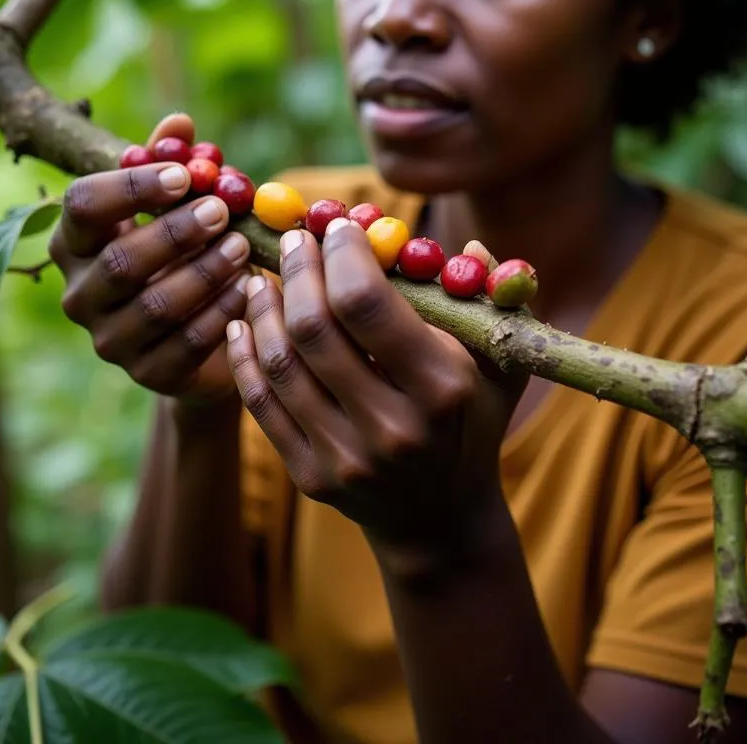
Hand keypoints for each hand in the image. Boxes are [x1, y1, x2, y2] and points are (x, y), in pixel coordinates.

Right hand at [49, 113, 249, 404]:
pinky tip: (248, 290)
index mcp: (75, 240)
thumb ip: (174, 164)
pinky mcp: (147, 374)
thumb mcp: (177, 206)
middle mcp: (79, 293)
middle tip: (221, 211)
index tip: (185, 174)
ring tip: (242, 248)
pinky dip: (219, 313)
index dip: (133, 188)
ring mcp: (109, 339)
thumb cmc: (182, 251)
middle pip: (120, 261)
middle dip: (175, 232)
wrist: (200, 331)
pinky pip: (184, 345)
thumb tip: (180, 122)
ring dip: (204, 273)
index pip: (82, 206)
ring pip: (155, 305)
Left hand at [225, 218, 528, 566]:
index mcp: (442, 387)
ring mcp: (346, 457)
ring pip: (281, 362)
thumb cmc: (474, 417)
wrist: (442, 517)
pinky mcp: (311, 477)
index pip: (367, 305)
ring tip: (264, 277)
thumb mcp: (504, 361)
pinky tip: (243, 322)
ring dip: (264, 308)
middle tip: (293, 241)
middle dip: (298, 271)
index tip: (336, 228)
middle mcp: (392, 427)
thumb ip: (495, 301)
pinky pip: (262, 404)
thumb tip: (473, 249)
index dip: (342, 255)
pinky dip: (245, 355)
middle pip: (315, 328)